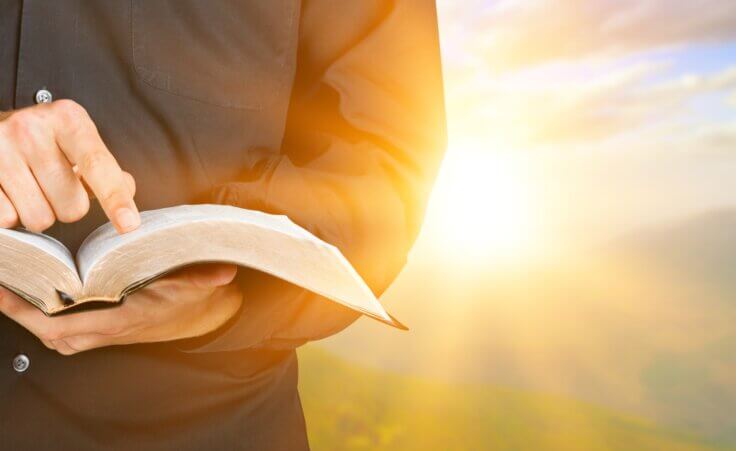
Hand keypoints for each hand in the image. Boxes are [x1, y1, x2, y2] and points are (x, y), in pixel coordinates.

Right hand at [0, 100, 138, 232]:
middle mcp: (31, 129)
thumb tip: (127, 190)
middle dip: (69, 206)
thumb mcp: (79, 140)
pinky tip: (11, 192)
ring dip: (41, 213)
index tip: (129, 224)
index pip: (97, 165)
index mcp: (67, 119)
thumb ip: (107, 169)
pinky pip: (7, 220)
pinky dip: (12, 214)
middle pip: (72, 206)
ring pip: (40, 219)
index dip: (115, 199)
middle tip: (56, 185)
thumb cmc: (44, 138)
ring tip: (33, 188)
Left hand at [0, 264, 241, 354]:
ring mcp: (109, 333)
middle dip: (21, 316)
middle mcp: (112, 330)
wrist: (206, 317)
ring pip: (59, 338)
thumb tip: (223, 273)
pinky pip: (70, 335)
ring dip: (33, 322)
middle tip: (1, 289)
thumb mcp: (200, 284)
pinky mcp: (110, 329)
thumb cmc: (196, 300)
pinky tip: (44, 305)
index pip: (67, 325)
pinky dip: (51, 324)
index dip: (32, 314)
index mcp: (125, 319)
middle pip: (52, 334)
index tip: (10, 295)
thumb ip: (207, 277)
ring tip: (14, 296)